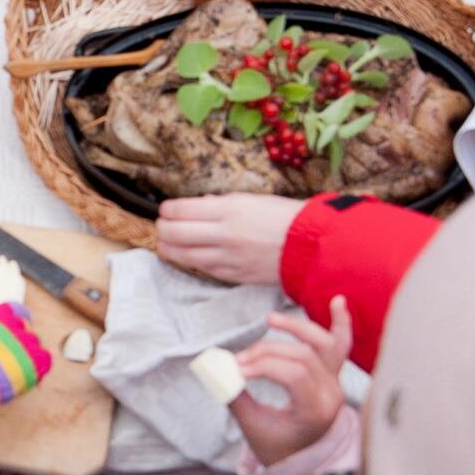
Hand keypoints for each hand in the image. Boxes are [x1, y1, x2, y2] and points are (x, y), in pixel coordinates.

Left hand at [155, 193, 301, 285]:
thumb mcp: (253, 200)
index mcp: (229, 210)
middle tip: (162, 226)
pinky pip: (204, 269)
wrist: (312, 246)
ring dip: (170, 248)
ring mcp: (228, 257)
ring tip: (165, 244)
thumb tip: (199, 206)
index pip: (181, 210)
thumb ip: (222, 205)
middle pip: (175, 233)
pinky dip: (192, 262)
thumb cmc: (286, 217)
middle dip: (163, 229)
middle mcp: (224, 234)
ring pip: (184, 255)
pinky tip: (188, 257)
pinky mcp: (234, 275)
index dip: (168, 210)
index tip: (166, 210)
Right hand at [229, 300, 354, 466]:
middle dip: (266, 353)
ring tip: (269, 319)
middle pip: (301, 357)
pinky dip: (341, 322)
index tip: (235, 371)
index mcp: (316, 412)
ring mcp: (336, 382)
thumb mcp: (253, 427)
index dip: (262, 366)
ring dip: (296, 328)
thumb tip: (215, 368)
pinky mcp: (334, 373)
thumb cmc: (277, 446)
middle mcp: (332, 394)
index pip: (292, 374)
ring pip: (323, 344)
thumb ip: (235, 397)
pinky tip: (337, 300)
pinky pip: (342, 344)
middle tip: (238, 360)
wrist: (305, 460)